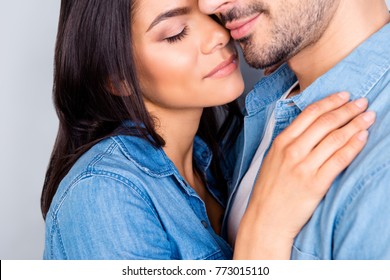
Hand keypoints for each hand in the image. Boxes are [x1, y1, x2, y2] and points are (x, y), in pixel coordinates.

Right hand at [234, 92, 374, 258]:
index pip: (309, 114)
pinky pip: (339, 160)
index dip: (330, 102)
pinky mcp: (315, 184)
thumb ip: (289, 142)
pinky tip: (363, 138)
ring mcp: (303, 167)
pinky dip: (353, 146)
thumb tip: (312, 127)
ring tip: (368, 116)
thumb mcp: (272, 159)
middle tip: (362, 102)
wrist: (266, 218)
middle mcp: (292, 151)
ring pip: (335, 138)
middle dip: (347, 109)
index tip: (344, 95)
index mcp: (281, 142)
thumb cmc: (269, 191)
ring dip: (355, 124)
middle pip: (325, 123)